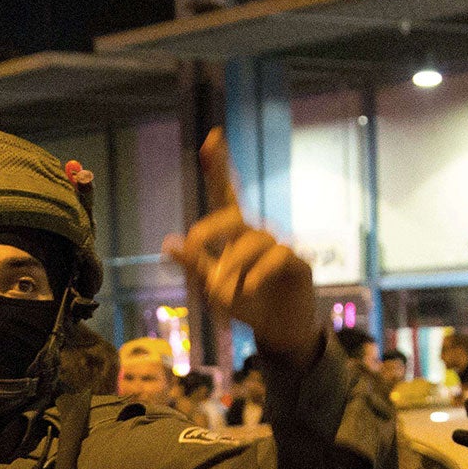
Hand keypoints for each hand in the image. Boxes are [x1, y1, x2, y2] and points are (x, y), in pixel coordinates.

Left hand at [164, 130, 320, 371]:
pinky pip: (277, 256)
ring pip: (252, 242)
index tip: (212, 137)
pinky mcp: (298, 263)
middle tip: (191, 246)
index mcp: (235, 234)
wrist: (280, 331)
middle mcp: (257, 233)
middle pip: (233, 216)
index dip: (219, 166)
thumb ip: (196, 266)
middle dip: (210, 228)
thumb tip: (170, 243)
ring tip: (220, 293)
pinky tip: (249, 288)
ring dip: (232, 265)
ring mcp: (279, 246)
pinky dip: (259, 272)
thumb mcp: (215, 288)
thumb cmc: (246, 304)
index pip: (225, 194)